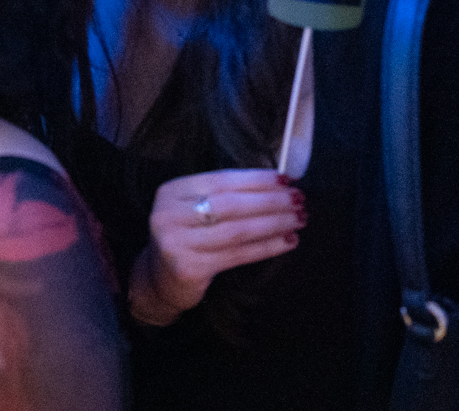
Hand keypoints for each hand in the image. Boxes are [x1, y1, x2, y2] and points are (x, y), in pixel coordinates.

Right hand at [128, 169, 303, 325]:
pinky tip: (287, 241)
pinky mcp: (190, 267)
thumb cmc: (187, 237)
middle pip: (231, 204)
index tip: (286, 180)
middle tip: (299, 200)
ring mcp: (177, 242)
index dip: (256, 179)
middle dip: (270, 201)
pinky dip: (267, 247)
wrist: (160, 279)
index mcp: (172, 191)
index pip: (221, 180)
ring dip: (274, 223)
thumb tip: (277, 184)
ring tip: (298, 219)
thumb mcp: (196, 210)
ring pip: (237, 230)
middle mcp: (170, 214)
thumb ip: (225, 196)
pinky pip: (238, 254)